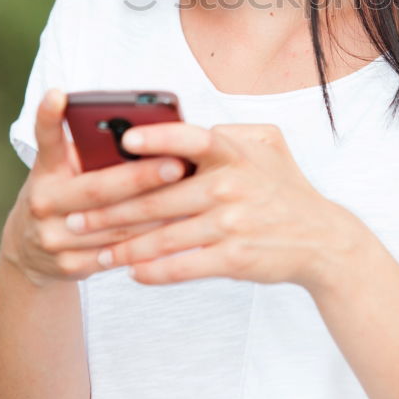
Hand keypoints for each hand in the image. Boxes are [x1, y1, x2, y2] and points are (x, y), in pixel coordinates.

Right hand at [1, 89, 189, 287]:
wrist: (30, 251)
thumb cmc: (63, 193)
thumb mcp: (63, 168)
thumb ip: (88, 149)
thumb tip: (140, 127)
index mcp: (45, 172)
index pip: (46, 140)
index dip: (49, 117)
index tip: (59, 94)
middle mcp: (43, 203)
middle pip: (97, 189)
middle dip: (140, 177)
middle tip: (177, 164)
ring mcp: (54, 239)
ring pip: (114, 226)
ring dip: (156, 212)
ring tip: (190, 195)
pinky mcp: (69, 266)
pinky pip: (117, 254)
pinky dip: (149, 241)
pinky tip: (177, 228)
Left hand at [63, 120, 362, 291]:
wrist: (322, 240)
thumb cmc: (285, 189)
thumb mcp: (269, 146)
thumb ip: (231, 132)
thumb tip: (191, 125)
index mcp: (235, 154)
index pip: (193, 139)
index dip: (159, 138)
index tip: (124, 140)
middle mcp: (231, 186)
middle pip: (160, 198)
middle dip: (111, 210)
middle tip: (76, 218)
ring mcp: (232, 225)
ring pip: (164, 237)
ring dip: (124, 247)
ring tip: (96, 252)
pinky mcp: (234, 259)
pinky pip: (183, 266)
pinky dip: (154, 272)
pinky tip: (132, 273)